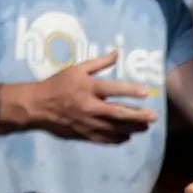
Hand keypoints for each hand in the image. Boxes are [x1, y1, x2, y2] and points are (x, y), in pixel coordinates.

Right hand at [26, 48, 155, 143]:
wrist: (38, 107)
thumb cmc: (58, 84)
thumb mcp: (77, 69)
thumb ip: (99, 63)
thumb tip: (117, 53)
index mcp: (88, 88)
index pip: (113, 89)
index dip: (130, 91)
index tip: (146, 92)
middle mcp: (90, 107)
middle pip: (119, 113)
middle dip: (138, 116)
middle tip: (154, 117)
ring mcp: (88, 123)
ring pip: (115, 129)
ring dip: (132, 128)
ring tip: (146, 127)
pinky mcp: (85, 135)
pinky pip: (106, 139)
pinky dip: (118, 138)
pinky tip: (128, 136)